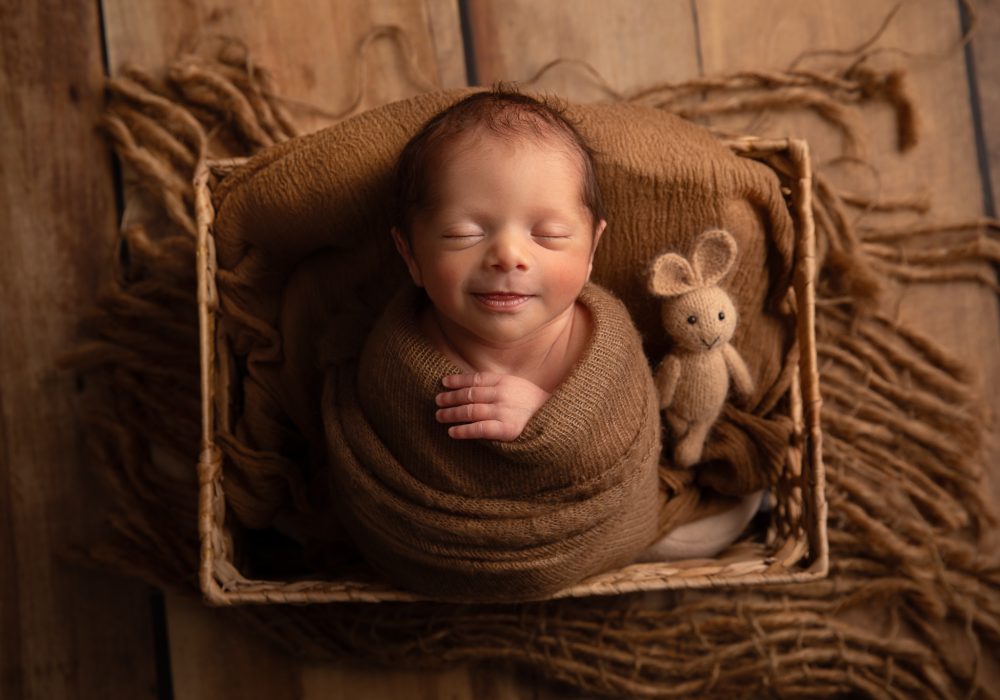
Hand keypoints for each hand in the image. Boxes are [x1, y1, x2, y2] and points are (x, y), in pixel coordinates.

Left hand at [435, 372, 550, 440]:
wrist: (560, 418)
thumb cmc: (535, 404)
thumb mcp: (518, 386)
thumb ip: (499, 384)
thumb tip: (473, 386)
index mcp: (505, 381)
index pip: (475, 379)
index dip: (457, 381)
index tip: (443, 382)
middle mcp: (503, 394)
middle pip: (469, 395)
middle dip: (450, 398)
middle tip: (437, 401)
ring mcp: (504, 411)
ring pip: (471, 411)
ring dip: (452, 414)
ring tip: (440, 416)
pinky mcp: (507, 429)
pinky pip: (480, 429)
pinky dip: (464, 430)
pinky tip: (452, 432)